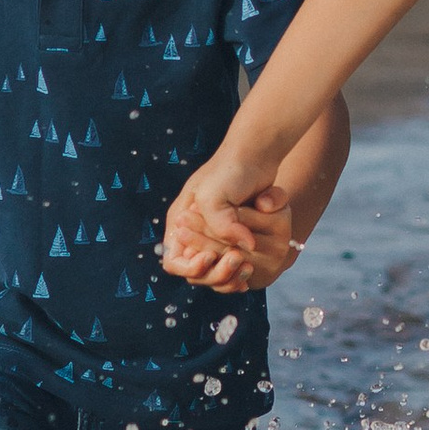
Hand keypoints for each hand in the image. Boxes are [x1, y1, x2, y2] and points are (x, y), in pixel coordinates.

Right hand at [164, 166, 295, 288]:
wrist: (254, 154)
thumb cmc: (230, 170)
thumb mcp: (214, 196)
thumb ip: (222, 226)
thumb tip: (244, 247)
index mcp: (180, 222)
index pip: (173, 260)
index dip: (191, 266)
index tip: (211, 255)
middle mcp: (194, 232)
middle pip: (196, 271)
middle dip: (216, 272)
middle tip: (238, 261)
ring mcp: (213, 235)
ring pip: (214, 271)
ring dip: (229, 275)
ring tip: (247, 267)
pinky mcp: (233, 236)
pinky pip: (229, 264)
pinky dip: (238, 271)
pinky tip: (250, 268)